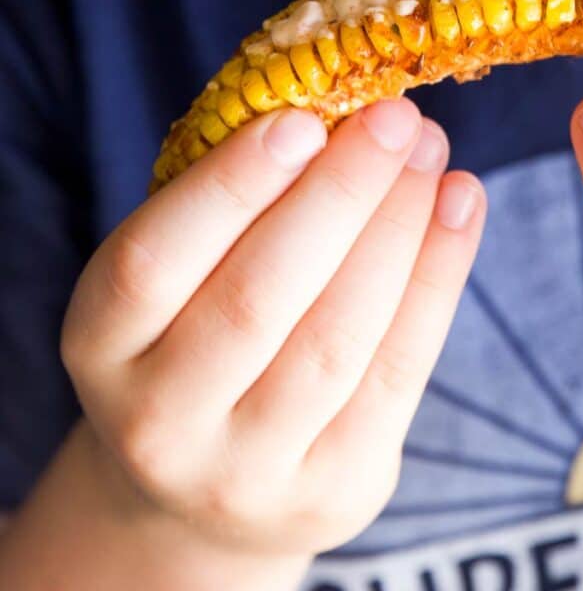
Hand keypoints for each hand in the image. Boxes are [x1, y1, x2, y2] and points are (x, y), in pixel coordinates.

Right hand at [60, 100, 485, 558]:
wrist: (209, 487)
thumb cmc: (201, 339)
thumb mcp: (183, 277)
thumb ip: (235, 208)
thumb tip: (342, 113)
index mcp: (103, 345)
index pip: (154, 262)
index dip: (231, 187)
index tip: (304, 117)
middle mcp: (161, 422)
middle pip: (257, 299)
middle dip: (340, 194)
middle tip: (397, 118)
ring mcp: (249, 471)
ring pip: (337, 337)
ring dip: (399, 229)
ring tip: (433, 155)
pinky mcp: (335, 488)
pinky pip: (400, 371)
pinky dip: (440, 277)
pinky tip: (461, 206)